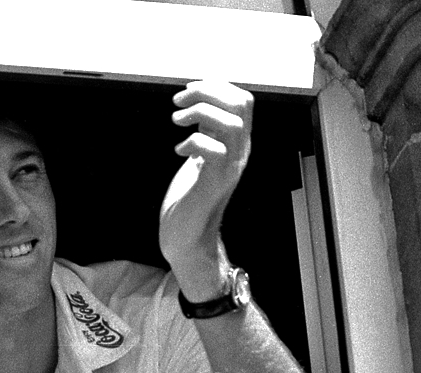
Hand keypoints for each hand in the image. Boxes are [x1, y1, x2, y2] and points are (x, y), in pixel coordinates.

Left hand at [158, 80, 252, 295]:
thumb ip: (207, 131)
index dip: (216, 86)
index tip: (189, 92)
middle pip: (242, 105)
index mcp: (237, 144)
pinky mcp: (214, 184)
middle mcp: (239, 154)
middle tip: (180, 102)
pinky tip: (178, 151)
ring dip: (200, 113)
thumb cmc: (190, 197)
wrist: (187, 237)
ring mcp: (229, 168)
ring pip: (231, 124)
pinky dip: (192, 142)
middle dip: (208, 92)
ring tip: (177, 121)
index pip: (244, 100)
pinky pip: (213, 150)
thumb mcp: (201, 154)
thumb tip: (200, 101)